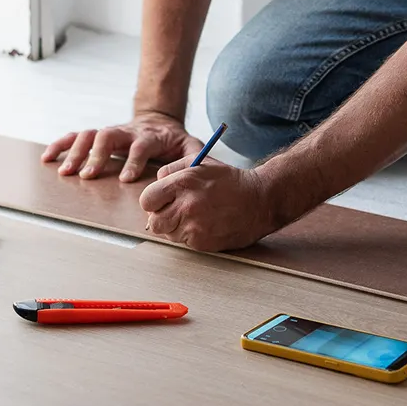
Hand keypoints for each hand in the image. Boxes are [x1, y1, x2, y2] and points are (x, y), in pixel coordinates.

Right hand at [42, 111, 200, 181]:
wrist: (159, 121)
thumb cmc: (173, 140)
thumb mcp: (190, 146)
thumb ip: (195, 157)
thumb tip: (195, 172)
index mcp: (150, 136)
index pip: (141, 145)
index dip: (133, 160)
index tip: (125, 179)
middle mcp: (127, 132)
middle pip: (108, 137)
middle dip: (96, 156)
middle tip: (87, 176)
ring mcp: (111, 132)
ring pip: (89, 135)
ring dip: (75, 152)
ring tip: (65, 172)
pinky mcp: (98, 135)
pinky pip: (75, 136)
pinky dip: (60, 145)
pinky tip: (48, 157)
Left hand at [138, 155, 281, 251]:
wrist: (260, 200)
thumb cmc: (230, 180)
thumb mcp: (200, 162)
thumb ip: (172, 169)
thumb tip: (156, 183)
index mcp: (183, 183)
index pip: (146, 200)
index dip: (152, 201)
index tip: (160, 201)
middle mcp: (186, 206)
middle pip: (153, 222)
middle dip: (161, 217)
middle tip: (174, 211)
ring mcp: (194, 227)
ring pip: (168, 234)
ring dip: (176, 227)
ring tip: (194, 216)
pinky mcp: (203, 243)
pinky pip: (185, 243)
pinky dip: (191, 236)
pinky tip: (205, 224)